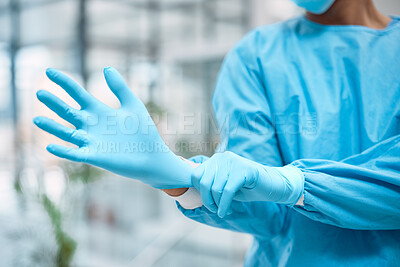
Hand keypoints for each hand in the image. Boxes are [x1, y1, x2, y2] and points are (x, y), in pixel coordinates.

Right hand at [34, 67, 192, 188]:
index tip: (49, 71)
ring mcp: (91, 141)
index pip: (76, 93)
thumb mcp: (132, 104)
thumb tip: (106, 67)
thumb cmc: (144, 131)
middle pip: (67, 111)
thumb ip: (119, 87)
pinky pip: (75, 153)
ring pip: (66, 133)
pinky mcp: (94, 156)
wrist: (152, 156)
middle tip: (39, 92)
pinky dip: (63, 151)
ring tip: (37, 119)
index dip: (63, 82)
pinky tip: (50, 146)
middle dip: (54, 103)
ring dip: (52, 127)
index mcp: (99, 111)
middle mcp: (91, 126)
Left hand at [191, 151, 303, 216]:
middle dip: (207, 200)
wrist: (272, 185)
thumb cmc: (247, 187)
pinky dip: (224, 205)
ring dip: (217, 204)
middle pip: (204, 182)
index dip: (199, 191)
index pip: (196, 175)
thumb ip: (211, 184)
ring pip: (215, 188)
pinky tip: (226, 211)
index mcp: (216, 159)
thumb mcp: (225, 184)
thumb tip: (191, 190)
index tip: (209, 202)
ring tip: (223, 210)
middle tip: (215, 210)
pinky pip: (228, 191)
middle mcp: (223, 157)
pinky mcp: (244, 170)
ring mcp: (234, 162)